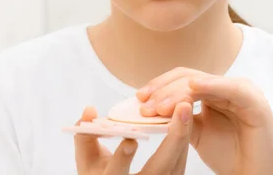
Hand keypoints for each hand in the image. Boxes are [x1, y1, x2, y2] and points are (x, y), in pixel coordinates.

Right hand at [74, 101, 192, 173]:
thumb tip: (89, 110)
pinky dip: (185, 138)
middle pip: (161, 168)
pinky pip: (182, 160)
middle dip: (174, 138)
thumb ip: (85, 137)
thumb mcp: (88, 161)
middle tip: (183, 107)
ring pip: (177, 163)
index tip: (130, 139)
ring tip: (187, 104)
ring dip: (184, 133)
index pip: (116, 174)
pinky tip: (186, 117)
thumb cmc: (101, 173)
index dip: (122, 157)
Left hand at [136, 68, 272, 174]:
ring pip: (205, 81)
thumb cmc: (229, 155)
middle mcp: (227, 86)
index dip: (160, 85)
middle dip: (164, 89)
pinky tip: (194, 87)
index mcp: (214, 91)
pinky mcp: (254, 100)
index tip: (138, 99)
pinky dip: (212, 85)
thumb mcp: (196, 133)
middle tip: (144, 104)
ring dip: (179, 91)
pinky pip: (231, 87)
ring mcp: (241, 90)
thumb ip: (179, 117)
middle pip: (190, 77)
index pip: (183, 79)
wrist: (256, 174)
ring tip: (160, 106)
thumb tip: (151, 107)